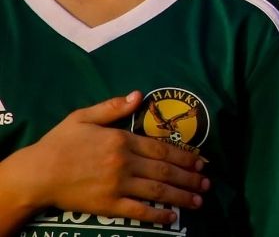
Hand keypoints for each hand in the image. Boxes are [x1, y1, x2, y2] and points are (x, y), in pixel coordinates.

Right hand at [7, 92, 208, 224]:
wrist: (36, 173)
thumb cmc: (59, 143)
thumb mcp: (83, 117)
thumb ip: (113, 107)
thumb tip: (139, 95)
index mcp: (122, 140)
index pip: (162, 147)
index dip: (185, 155)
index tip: (200, 161)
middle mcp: (124, 162)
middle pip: (166, 169)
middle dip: (190, 177)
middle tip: (206, 182)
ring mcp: (117, 184)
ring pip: (158, 190)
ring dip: (182, 195)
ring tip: (199, 200)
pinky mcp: (108, 205)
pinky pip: (138, 211)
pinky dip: (158, 215)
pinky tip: (172, 218)